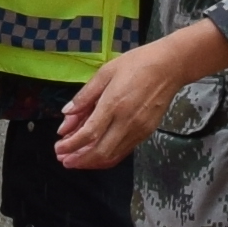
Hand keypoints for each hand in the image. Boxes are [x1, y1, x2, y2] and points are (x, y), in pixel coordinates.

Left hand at [54, 21, 223, 170]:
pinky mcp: (146, 133)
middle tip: (63, 159)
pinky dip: (106, 157)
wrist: (170, 66)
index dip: (71, 145)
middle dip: (78, 160)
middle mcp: (127, 122)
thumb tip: (66, 113)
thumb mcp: (106, 72)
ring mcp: (138, 130)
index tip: (58, 148)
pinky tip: (95, 155)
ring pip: (112, 156)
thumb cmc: (137, 64)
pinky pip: (123, 152)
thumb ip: (85, 95)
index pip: (89, 134)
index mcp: (114, 104)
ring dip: (91, 163)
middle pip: (99, 152)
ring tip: (75, 161)